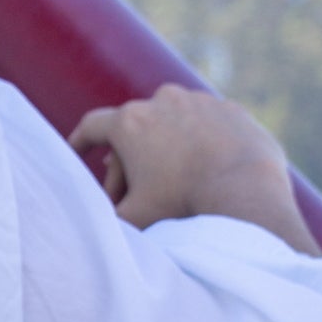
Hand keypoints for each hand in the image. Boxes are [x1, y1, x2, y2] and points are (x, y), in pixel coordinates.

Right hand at [70, 83, 318, 255]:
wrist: (246, 190)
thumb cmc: (183, 205)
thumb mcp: (134, 218)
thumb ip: (107, 215)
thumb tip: (91, 221)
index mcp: (131, 122)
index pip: (92, 126)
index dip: (79, 142)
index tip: (75, 152)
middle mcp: (162, 100)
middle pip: (133, 130)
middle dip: (127, 162)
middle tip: (129, 195)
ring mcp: (198, 100)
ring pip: (170, 124)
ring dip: (163, 148)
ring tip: (170, 181)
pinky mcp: (228, 108)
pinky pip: (205, 125)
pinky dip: (198, 144)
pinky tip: (204, 171)